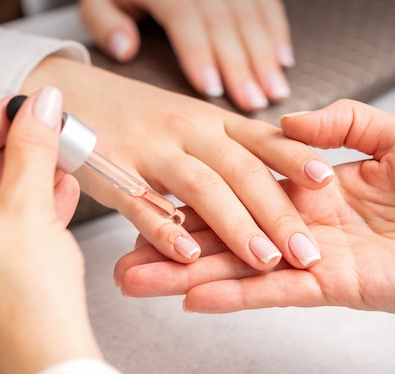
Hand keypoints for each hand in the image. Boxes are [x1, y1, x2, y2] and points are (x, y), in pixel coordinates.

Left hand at [0, 88, 101, 373]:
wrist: (49, 365)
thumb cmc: (27, 299)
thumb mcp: (29, 205)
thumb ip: (33, 147)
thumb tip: (41, 108)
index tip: (22, 107)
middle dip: (13, 156)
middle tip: (45, 133)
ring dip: (23, 185)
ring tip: (57, 162)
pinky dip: (21, 217)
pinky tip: (54, 196)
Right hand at [22, 57, 333, 270]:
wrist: (69, 93)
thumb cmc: (136, 115)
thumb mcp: (189, 118)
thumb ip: (229, 143)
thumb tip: (278, 171)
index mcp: (210, 120)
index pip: (261, 137)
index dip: (294, 157)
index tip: (326, 180)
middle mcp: (186, 131)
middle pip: (240, 169)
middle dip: (277, 212)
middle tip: (306, 250)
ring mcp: (149, 150)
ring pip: (201, 187)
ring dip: (235, 225)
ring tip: (264, 260)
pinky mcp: (112, 171)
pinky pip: (142, 204)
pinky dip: (166, 230)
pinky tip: (187, 256)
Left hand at [79, 0, 293, 110]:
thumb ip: (105, 24)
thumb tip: (126, 51)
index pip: (186, 19)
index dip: (201, 55)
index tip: (212, 89)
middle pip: (226, 22)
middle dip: (243, 66)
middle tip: (254, 103)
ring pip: (252, 15)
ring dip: (266, 55)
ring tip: (275, 91)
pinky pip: (267, 3)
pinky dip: (277, 31)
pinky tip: (284, 58)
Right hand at [115, 99, 394, 323]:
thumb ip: (341, 125)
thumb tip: (291, 122)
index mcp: (315, 187)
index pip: (240, 188)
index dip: (197, 197)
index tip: (155, 196)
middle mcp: (302, 223)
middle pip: (223, 234)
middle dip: (171, 246)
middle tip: (125, 256)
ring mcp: (312, 257)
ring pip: (236, 268)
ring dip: (183, 276)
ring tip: (133, 281)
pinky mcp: (331, 286)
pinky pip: (272, 292)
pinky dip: (231, 294)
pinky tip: (189, 295)